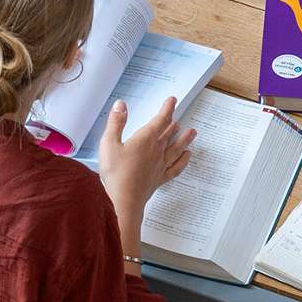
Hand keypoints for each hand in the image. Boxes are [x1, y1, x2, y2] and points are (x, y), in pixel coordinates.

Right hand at [98, 98, 194, 233]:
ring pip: (176, 149)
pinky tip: (187, 157)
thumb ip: (116, 123)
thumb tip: (121, 105)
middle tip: (179, 117)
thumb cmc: (116, 174)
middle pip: (169, 134)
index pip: (160, 120)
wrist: (123, 201)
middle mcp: (156, 151)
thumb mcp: (109, 143)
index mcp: (145, 140)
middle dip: (173, 123)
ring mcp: (160, 166)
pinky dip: (183, 161)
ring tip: (192, 133)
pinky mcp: (159, 179)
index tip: (172, 101)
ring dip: (184, 139)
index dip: (167, 109)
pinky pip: (176, 168)